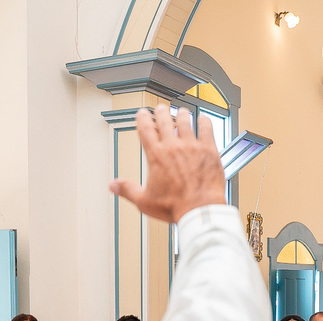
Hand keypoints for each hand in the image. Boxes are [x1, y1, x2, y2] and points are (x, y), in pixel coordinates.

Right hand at [109, 105, 225, 222]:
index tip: (142, 114)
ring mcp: (192, 146)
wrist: (199, 209)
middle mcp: (173, 147)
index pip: (146, 128)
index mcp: (156, 156)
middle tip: (161, 109)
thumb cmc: (175, 206)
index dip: (142, 118)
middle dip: (161, 112)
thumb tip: (113, 185)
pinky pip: (207, 128)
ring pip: (185, 121)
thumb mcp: (144, 201)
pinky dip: (204, 121)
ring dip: (182, 114)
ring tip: (181, 112)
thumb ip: (128, 190)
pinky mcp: (209, 149)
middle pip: (165, 120)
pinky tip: (204, 119)